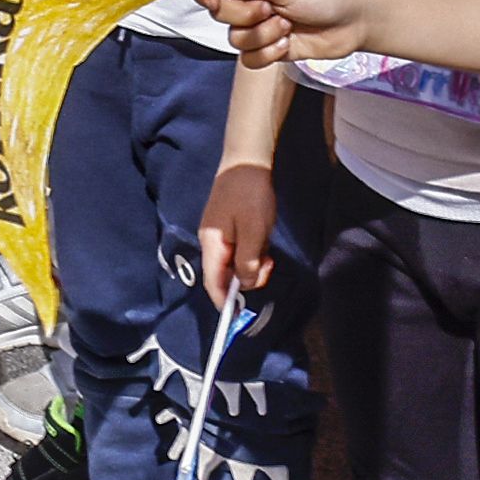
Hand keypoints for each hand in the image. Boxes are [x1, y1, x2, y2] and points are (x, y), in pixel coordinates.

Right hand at [195, 0, 376, 69]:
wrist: (354, 22)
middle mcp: (249, 1)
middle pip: (219, 12)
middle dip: (244, 14)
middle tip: (270, 8)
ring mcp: (259, 26)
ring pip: (234, 38)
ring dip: (262, 35)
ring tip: (287, 26)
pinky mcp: (269, 49)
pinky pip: (249, 59)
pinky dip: (267, 54)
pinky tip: (287, 44)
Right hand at [198, 157, 279, 300]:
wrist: (247, 161)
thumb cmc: (250, 197)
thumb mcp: (254, 232)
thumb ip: (248, 262)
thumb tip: (245, 285)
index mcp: (212, 244)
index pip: (213, 282)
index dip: (223, 301)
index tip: (237, 317)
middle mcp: (211, 241)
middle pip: (225, 274)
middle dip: (247, 278)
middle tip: (269, 265)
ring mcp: (218, 232)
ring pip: (234, 262)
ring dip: (253, 263)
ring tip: (268, 248)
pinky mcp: (228, 225)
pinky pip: (239, 249)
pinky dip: (252, 251)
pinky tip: (262, 238)